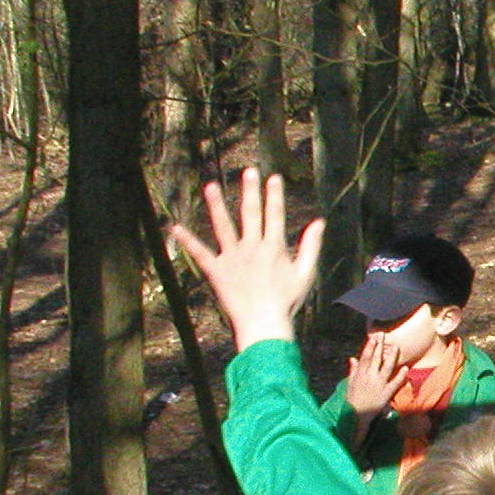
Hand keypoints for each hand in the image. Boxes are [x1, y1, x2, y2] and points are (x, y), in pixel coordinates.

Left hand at [169, 170, 323, 351]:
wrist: (264, 324)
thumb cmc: (287, 302)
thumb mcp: (306, 273)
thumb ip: (311, 246)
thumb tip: (319, 222)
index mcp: (274, 247)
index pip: (275, 215)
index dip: (275, 195)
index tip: (274, 177)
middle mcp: (252, 248)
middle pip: (251, 213)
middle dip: (250, 190)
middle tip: (248, 170)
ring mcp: (233, 258)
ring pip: (223, 227)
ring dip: (216, 205)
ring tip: (210, 186)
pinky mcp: (217, 271)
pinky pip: (200, 254)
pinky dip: (187, 241)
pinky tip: (176, 228)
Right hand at [345, 333, 406, 416]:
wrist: (356, 414)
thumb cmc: (353, 398)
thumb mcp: (351, 383)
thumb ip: (353, 370)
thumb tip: (353, 358)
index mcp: (360, 374)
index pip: (365, 357)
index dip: (370, 346)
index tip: (374, 337)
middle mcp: (369, 377)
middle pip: (375, 358)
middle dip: (380, 346)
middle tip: (383, 335)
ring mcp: (378, 384)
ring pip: (386, 367)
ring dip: (392, 357)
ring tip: (396, 347)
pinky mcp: (386, 393)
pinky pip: (395, 383)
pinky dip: (401, 376)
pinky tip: (406, 368)